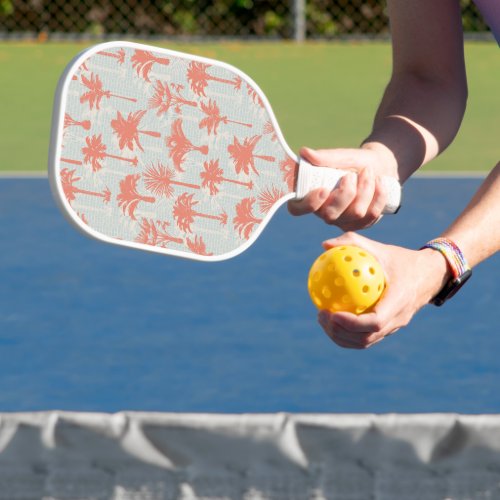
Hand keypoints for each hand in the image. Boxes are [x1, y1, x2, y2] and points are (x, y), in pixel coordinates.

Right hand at [288, 145, 397, 230]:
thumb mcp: (341, 156)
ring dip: (365, 189)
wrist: (379, 166)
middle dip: (346, 193)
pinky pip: (371, 215)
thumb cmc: (353, 161)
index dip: (309, 204)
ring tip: (368, 172)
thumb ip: (324, 157)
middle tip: (351, 174)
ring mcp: (342, 221)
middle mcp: (324, 212)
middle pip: (330, 215)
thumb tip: (304, 152)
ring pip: (355, 213)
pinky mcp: (361, 224)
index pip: (298, 209)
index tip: (323, 189)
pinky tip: (379, 181)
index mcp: (310, 196)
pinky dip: (378, 195)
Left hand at [316, 232, 450, 348]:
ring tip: (322, 319)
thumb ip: (353, 243)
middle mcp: (398, 319)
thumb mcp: (380, 248)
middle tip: (321, 315)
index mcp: (399, 301)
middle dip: (340, 332)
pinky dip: (347, 334)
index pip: (375, 321)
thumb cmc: (401, 259)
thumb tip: (324, 245)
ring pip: (365, 342)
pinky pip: (366, 337)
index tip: (332, 313)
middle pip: (366, 338)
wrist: (429, 275)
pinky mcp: (389, 329)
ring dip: (341, 336)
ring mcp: (394, 327)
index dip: (352, 323)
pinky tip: (331, 318)